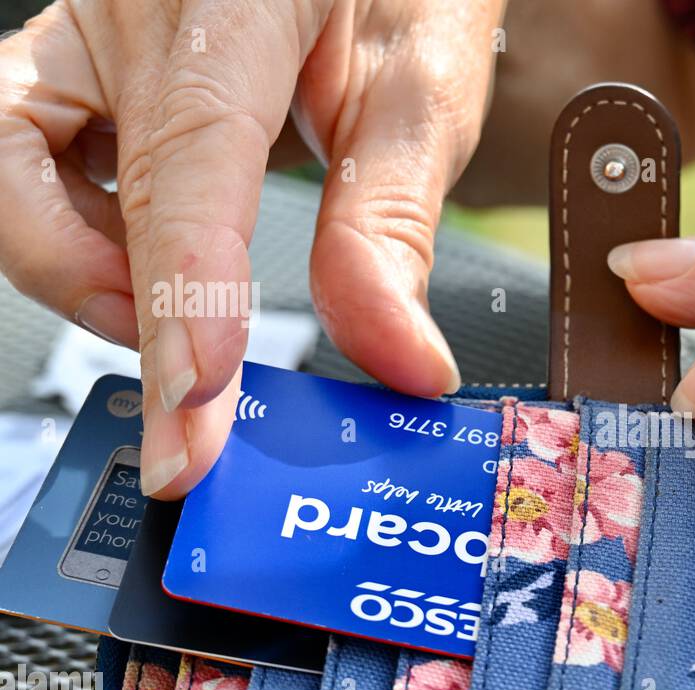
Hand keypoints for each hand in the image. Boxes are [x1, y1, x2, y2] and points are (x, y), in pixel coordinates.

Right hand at [0, 0, 503, 495]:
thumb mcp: (423, 89)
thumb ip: (392, 225)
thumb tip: (395, 358)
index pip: (190, 157)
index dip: (185, 294)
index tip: (197, 408)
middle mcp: (132, 3)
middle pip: (63, 172)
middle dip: (122, 315)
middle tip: (192, 412)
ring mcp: (86, 29)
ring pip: (5, 168)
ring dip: (75, 268)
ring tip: (175, 310)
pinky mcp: (77, 64)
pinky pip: (25, 159)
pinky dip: (74, 236)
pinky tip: (148, 259)